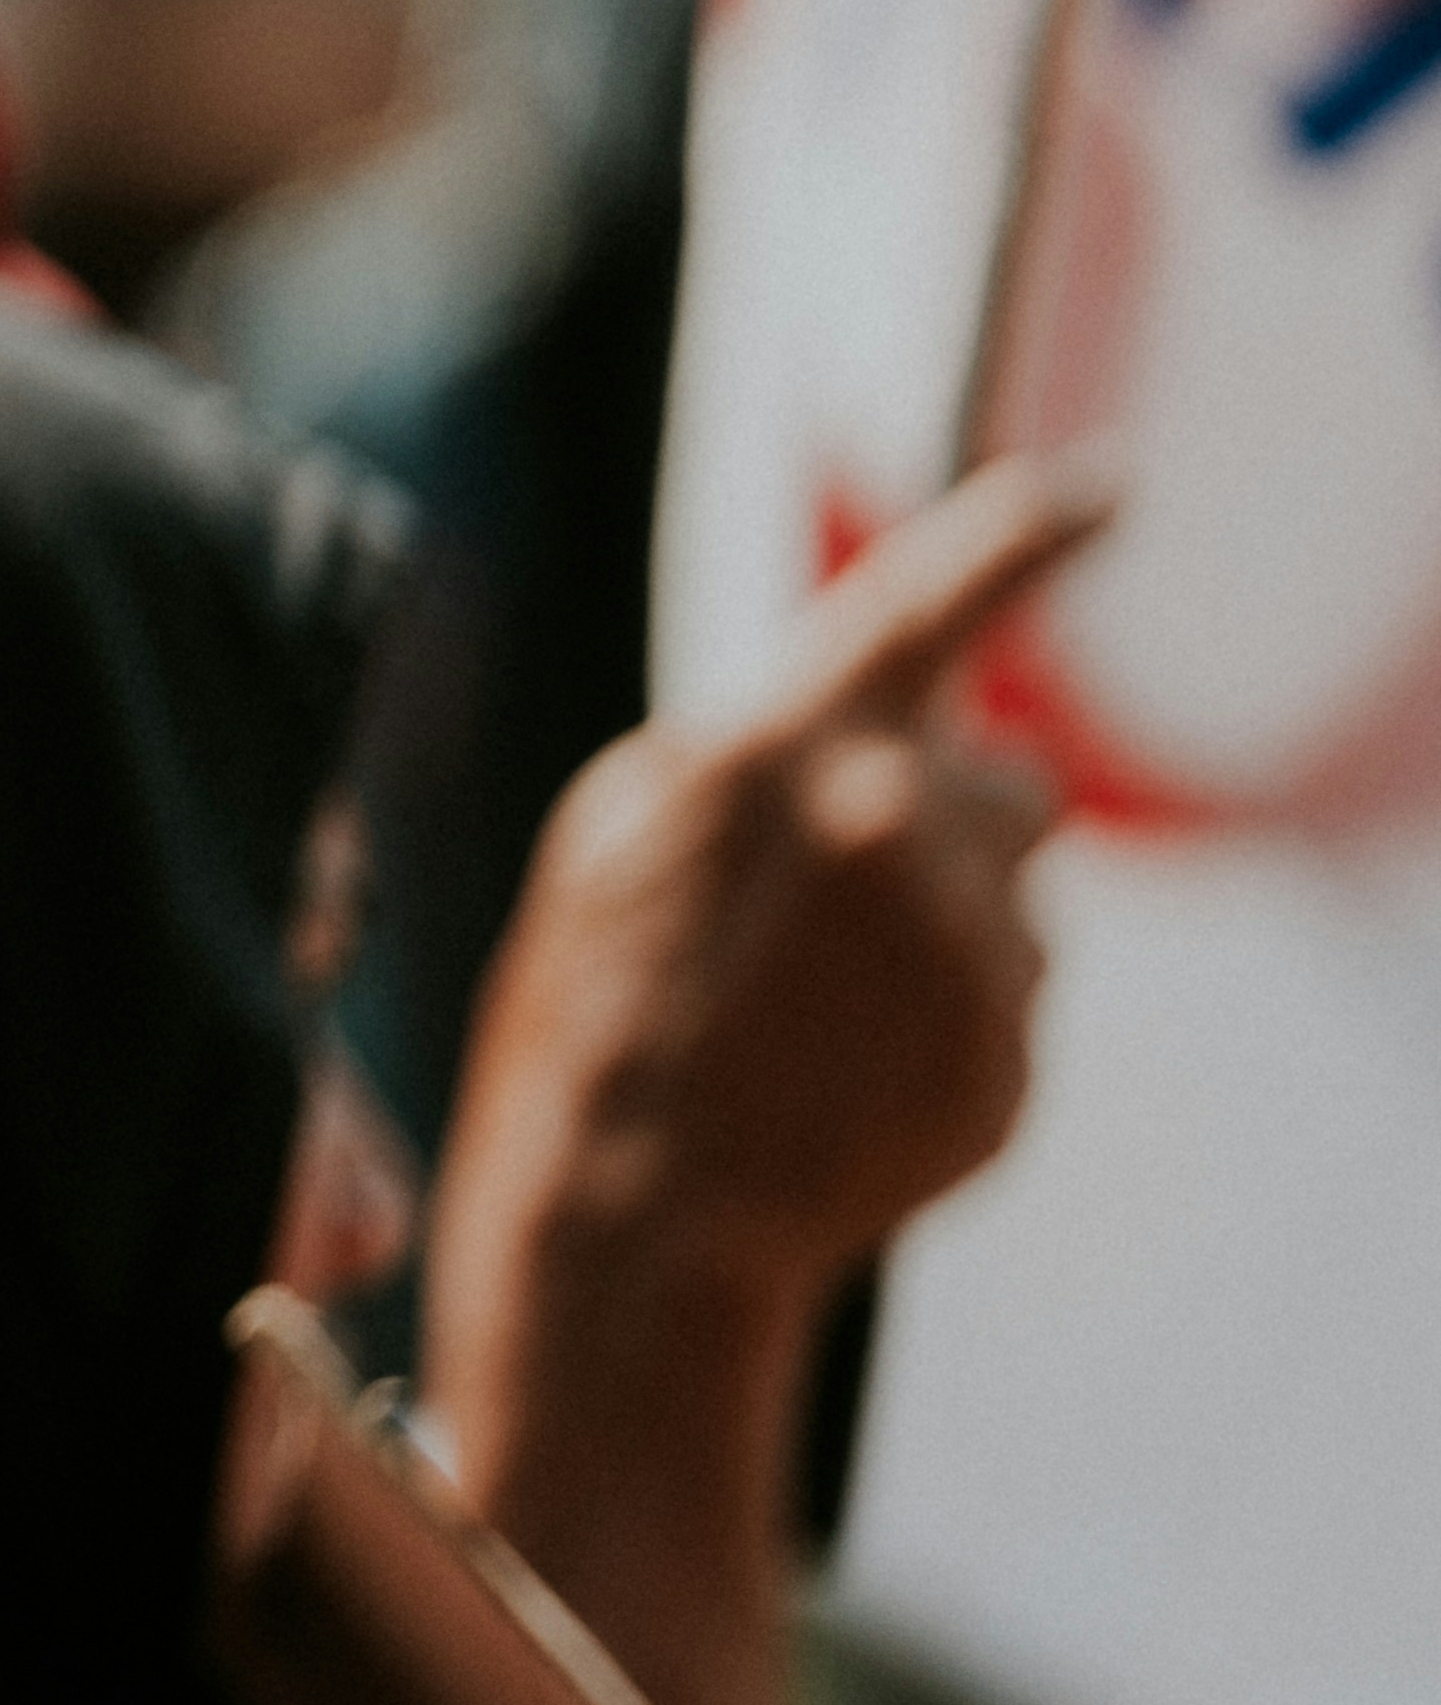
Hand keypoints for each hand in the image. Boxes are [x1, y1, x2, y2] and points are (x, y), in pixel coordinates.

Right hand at [430, 452, 1100, 1310]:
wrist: (629, 1216)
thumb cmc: (595, 1010)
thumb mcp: (625, 833)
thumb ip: (762, 755)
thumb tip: (880, 733)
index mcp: (782, 753)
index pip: (928, 604)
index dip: (1028, 534)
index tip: (1109, 487)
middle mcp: (895, 836)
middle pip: (1004, 779)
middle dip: (943, 821)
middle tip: (829, 908)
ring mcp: (965, 957)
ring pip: (1015, 900)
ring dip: (944, 931)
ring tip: (816, 1010)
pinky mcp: (1008, 1062)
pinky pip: (1009, 1005)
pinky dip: (942, 1031)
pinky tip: (846, 1075)